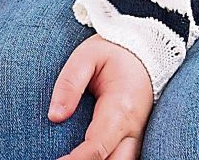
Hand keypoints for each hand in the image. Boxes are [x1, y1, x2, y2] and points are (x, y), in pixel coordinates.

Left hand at [49, 35, 151, 159]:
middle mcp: (133, 127)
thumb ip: (69, 84)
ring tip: (71, 158)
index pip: (97, 147)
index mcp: (120, 108)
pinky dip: (108, 159)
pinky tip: (87, 156)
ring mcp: (138, 134)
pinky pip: (124, 157)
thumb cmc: (112, 51)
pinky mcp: (136, 136)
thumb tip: (55, 116)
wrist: (143, 50)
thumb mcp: (86, 56)